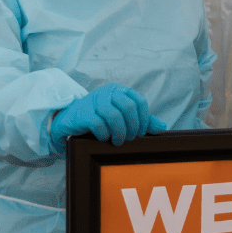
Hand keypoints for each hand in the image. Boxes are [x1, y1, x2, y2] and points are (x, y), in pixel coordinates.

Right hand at [50, 84, 165, 152]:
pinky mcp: (82, 113)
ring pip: (114, 116)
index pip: (139, 101)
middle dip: (132, 127)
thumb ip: (141, 121)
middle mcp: (107, 92)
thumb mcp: (121, 118)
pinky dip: (104, 134)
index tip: (141, 133)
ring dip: (120, 132)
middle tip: (129, 139)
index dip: (144, 119)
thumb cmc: (98, 119)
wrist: (69, 121)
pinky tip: (104, 138)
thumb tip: (162, 127)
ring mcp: (94, 101)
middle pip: (128, 107)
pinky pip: (98, 124)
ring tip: (118, 141)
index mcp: (118, 91)